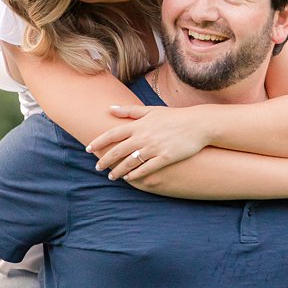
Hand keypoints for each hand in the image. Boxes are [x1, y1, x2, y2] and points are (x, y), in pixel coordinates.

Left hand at [87, 106, 211, 179]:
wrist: (199, 124)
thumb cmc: (175, 117)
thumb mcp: (152, 111)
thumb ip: (130, 111)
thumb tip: (110, 108)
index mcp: (139, 124)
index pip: (113, 134)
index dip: (98, 142)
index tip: (89, 149)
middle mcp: (144, 136)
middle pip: (118, 150)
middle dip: (105, 160)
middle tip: (98, 168)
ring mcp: (155, 148)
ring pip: (130, 162)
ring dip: (118, 170)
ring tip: (112, 177)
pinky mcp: (166, 157)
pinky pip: (146, 168)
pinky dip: (136, 174)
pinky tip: (130, 178)